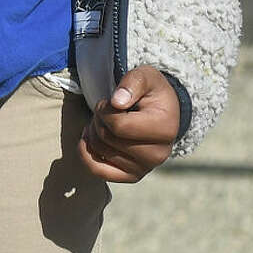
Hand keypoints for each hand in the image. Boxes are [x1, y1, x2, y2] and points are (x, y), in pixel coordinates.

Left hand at [79, 65, 181, 182]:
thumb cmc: (149, 92)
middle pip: (106, 138)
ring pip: (100, 151)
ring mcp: (146, 168)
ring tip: (106, 122)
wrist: (159, 113)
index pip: (117, 125)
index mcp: (165, 129)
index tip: (109, 102)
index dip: (104, 110)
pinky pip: (98, 171)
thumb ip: (132, 82)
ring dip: (93, 132)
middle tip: (107, 111)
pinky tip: (89, 139)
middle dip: (98, 119)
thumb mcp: (145, 77)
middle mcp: (159, 154)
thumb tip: (117, 102)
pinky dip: (86, 154)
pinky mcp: (132, 176)